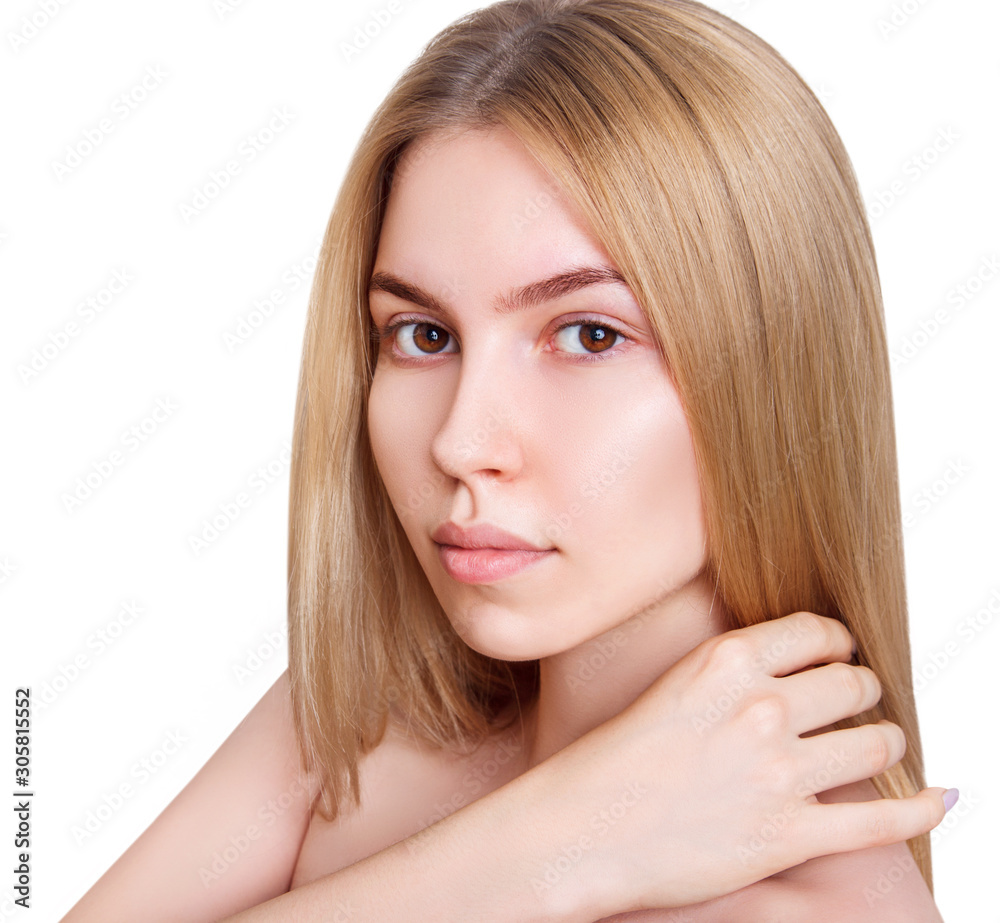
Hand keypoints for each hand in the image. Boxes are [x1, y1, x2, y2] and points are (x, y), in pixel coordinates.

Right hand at [533, 611, 947, 915]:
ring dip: (886, 741)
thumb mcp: (673, 685)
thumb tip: (799, 666)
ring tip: (878, 745)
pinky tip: (940, 799)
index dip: (839, 644)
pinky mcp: (788, 834)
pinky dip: (922, 809)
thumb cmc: (614, 758)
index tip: (841, 656)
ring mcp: (778, 772)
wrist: (580, 829)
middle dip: (864, 690)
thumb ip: (735, 670)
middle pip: (854, 684)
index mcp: (726, 660)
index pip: (818, 633)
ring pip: (877, 743)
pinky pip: (882, 819)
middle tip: (859, 702)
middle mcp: (760, 707)